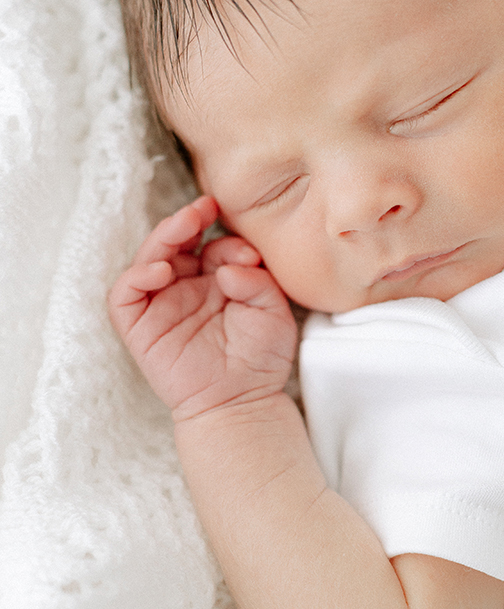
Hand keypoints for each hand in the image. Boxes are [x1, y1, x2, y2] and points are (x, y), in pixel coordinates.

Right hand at [108, 196, 295, 420]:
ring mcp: (161, 305)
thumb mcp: (273, 311)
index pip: (212, 245)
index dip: (227, 241)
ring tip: (184, 225)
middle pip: (175, 243)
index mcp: (217, 279)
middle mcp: (186, 287)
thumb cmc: (261, 359)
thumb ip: (257, 281)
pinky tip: (161, 270)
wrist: (244, 402)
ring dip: (163, 237)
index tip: (249, 252)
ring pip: (149, 259)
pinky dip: (137, 277)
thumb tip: (227, 266)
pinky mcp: (140, 328)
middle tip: (204, 206)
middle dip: (187, 220)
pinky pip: (125, 295)